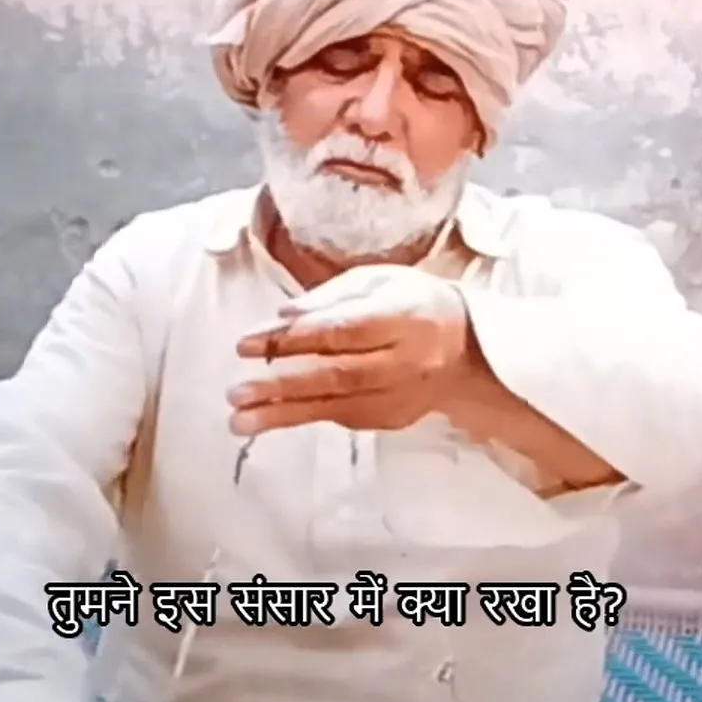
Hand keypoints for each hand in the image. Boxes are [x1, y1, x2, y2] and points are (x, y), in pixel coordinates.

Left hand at [227, 265, 473, 436]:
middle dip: (281, 385)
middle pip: (336, 375)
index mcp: (403, 317)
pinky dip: (305, 416)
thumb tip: (286, 315)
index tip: (246, 343)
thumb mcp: (378, 280)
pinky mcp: (392, 418)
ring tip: (238, 421)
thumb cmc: (414, 303)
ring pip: (335, 406)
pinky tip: (269, 418)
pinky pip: (343, 418)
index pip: (340, 331)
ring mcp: (399, 395)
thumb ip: (332, 296)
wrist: (466, 348)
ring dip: (282, 414)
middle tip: (235, 392)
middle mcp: (404, 361)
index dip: (292, 339)